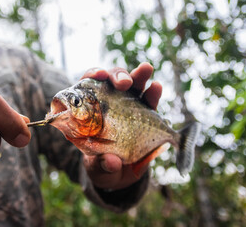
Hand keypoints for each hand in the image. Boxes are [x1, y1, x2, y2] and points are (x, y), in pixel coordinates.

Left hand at [81, 63, 161, 189]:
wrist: (121, 177)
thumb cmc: (102, 168)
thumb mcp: (98, 169)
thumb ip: (102, 164)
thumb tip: (112, 162)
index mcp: (91, 112)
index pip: (88, 86)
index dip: (93, 76)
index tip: (99, 75)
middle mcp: (109, 105)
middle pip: (112, 81)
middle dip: (118, 76)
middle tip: (124, 83)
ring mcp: (129, 107)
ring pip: (134, 85)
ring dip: (139, 75)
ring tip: (146, 69)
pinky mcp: (146, 115)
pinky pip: (150, 101)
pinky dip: (153, 92)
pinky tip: (156, 87)